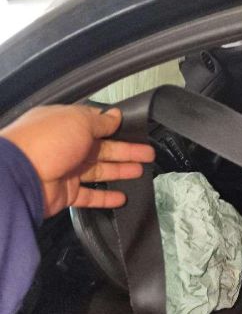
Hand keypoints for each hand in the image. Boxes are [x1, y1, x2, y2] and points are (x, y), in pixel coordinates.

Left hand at [0, 104, 154, 217]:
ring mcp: (67, 170)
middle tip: (148, 154)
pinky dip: (106, 198)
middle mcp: (67, 146)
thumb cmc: (46, 142)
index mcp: (67, 124)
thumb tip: (115, 116)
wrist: (21, 176)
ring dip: (121, 171)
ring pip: (100, 171)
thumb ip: (100, 121)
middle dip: (127, 151)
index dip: (116, 128)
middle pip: (103, 149)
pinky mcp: (67, 193)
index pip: (96, 124)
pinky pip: (91, 196)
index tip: (135, 132)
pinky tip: (122, 197)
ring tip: (140, 171)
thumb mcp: (78, 121)